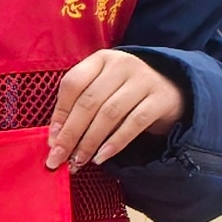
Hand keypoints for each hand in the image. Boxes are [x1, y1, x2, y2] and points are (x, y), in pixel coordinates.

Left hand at [47, 50, 183, 170]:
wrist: (169, 89)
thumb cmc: (123, 92)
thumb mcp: (100, 90)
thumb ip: (77, 108)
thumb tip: (56, 140)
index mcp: (101, 59)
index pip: (73, 83)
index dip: (59, 114)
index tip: (51, 141)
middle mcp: (122, 65)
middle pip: (89, 102)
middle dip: (70, 134)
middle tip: (58, 158)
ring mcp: (144, 80)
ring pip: (109, 114)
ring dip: (90, 142)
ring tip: (78, 161)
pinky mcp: (160, 99)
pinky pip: (134, 123)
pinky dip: (115, 143)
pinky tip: (101, 157)